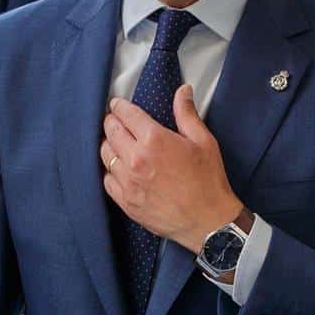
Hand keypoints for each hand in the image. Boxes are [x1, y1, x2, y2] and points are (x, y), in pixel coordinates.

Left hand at [101, 87, 242, 252]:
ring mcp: (128, 182)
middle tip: (114, 120)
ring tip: (115, 142)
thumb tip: (183, 92)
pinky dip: (109, 171)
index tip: (117, 105)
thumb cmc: (208, 182)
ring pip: (105, 155)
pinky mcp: (126, 202)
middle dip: (111, 122)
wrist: (208, 222)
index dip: (119, 106)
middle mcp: (136, 160)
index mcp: (154, 140)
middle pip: (111, 131)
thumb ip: (187, 114)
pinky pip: (107, 180)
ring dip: (108, 145)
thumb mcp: (203, 141)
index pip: (126, 115)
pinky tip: (117, 169)